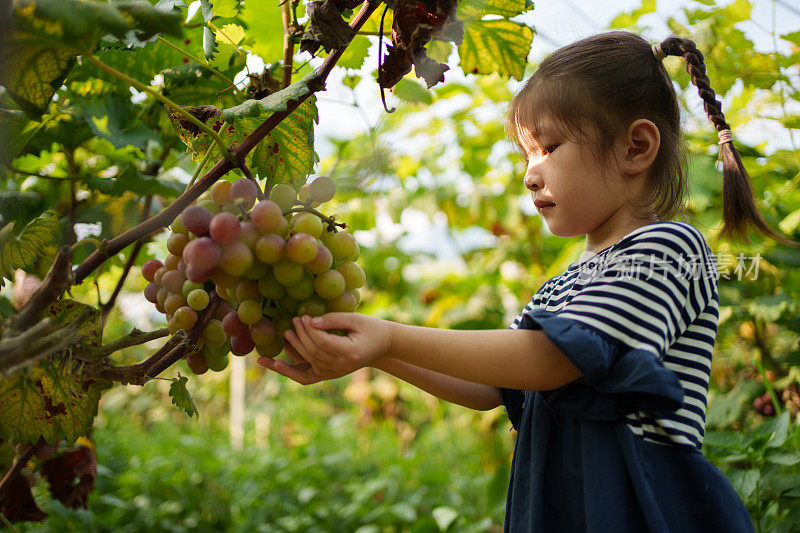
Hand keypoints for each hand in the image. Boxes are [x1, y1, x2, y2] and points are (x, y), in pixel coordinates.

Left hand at [257, 313, 391, 383]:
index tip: (303, 317)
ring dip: (292, 349)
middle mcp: (341, 367)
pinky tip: (274, 364)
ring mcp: (334, 373)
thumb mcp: (356, 319)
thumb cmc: (372, 328)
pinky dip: (290, 371)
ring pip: (307, 363)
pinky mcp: (329, 375)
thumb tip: (309, 321)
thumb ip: (333, 319)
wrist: (383, 346)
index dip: (310, 329)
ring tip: (283, 334)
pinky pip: (305, 377)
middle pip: (313, 352)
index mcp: (349, 353)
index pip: (322, 342)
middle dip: (301, 335)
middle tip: (294, 320)